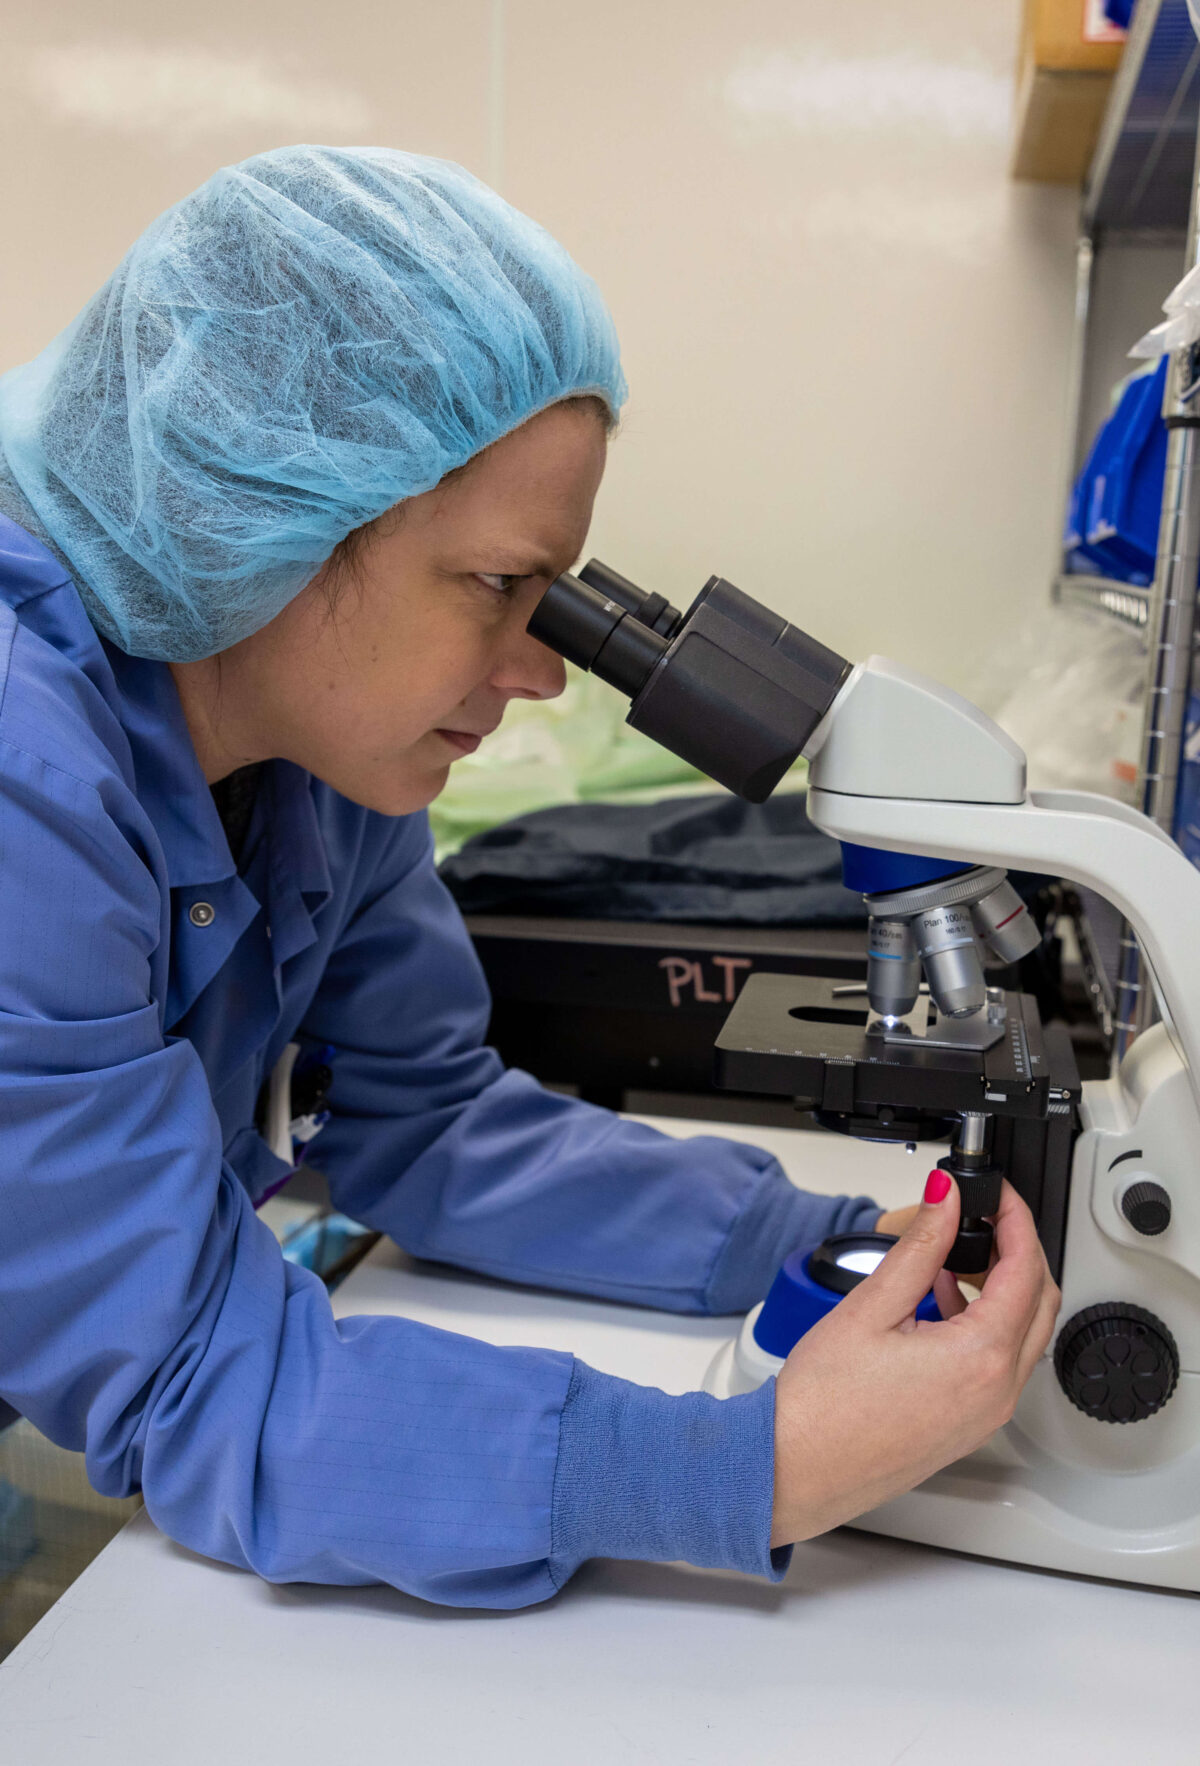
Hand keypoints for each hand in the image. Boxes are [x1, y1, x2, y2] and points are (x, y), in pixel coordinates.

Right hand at [771, 1176, 1058, 1545]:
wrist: (794, 1471)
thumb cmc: (821, 1407)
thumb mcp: (871, 1307)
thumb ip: (919, 1247)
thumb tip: (945, 1202)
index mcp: (981, 1359)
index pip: (1025, 1270)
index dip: (1015, 1220)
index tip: (997, 1196)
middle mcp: (996, 1394)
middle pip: (1040, 1303)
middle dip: (1020, 1252)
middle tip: (986, 1218)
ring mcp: (985, 1416)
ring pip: (1024, 1336)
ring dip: (1006, 1290)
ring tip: (959, 1256)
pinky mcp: (967, 1428)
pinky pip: (1000, 1366)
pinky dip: (989, 1326)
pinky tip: (945, 1304)